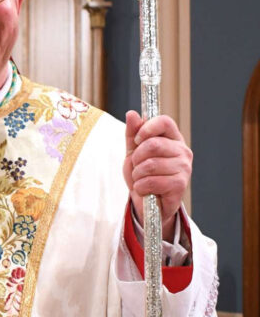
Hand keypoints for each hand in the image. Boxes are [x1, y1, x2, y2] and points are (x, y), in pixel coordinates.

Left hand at [123, 111, 191, 241]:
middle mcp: (183, 151)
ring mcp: (184, 168)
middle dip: (137, 158)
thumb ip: (132, 133)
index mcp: (173, 139)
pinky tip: (145, 190)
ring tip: (141, 180)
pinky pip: (152, 181)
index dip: (146, 129)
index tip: (137, 140)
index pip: (164, 122)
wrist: (148, 203)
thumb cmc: (143, 175)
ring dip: (137, 175)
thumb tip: (132, 114)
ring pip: (150, 165)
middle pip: (153, 144)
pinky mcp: (180, 185)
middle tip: (137, 167)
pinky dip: (141, 187)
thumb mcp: (133, 152)